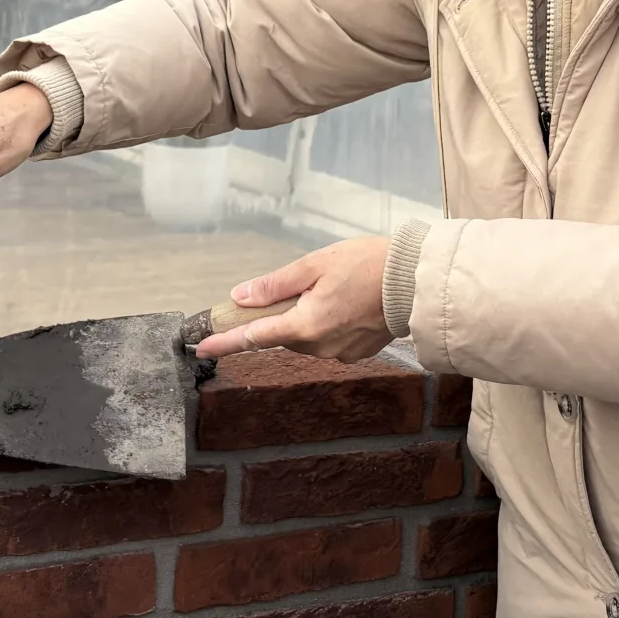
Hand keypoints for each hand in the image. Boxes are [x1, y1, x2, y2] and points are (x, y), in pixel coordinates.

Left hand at [194, 236, 392, 362]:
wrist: (416, 281)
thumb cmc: (367, 265)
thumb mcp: (315, 265)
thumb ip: (275, 285)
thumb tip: (240, 297)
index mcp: (305, 326)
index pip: (254, 337)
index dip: (225, 342)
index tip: (202, 348)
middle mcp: (319, 347)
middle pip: (283, 335)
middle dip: (282, 315)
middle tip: (301, 285)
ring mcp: (340, 352)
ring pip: (306, 338)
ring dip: (306, 318)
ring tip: (333, 288)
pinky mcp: (357, 352)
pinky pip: (329, 340)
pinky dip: (328, 323)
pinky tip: (346, 302)